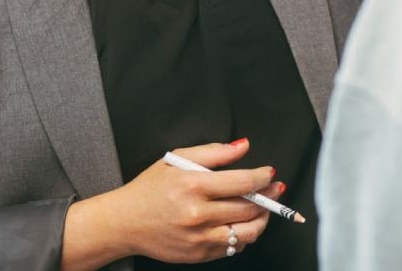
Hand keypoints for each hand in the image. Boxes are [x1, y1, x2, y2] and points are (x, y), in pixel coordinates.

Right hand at [114, 139, 282, 263]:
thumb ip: (214, 152)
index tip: (271, 174)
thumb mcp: (177, 160)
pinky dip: (243, 236)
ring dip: (262, 220)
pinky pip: (232, 247)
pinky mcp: (197, 254)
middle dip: (269, 197)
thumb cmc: (150, 188)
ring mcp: (198, 238)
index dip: (263, 178)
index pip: (243, 182)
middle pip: (249, 208)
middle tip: (276, 189)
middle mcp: (198, 214)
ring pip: (246, 232)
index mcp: (194, 185)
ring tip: (264, 209)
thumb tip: (243, 146)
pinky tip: (241, 223)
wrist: (124, 222)